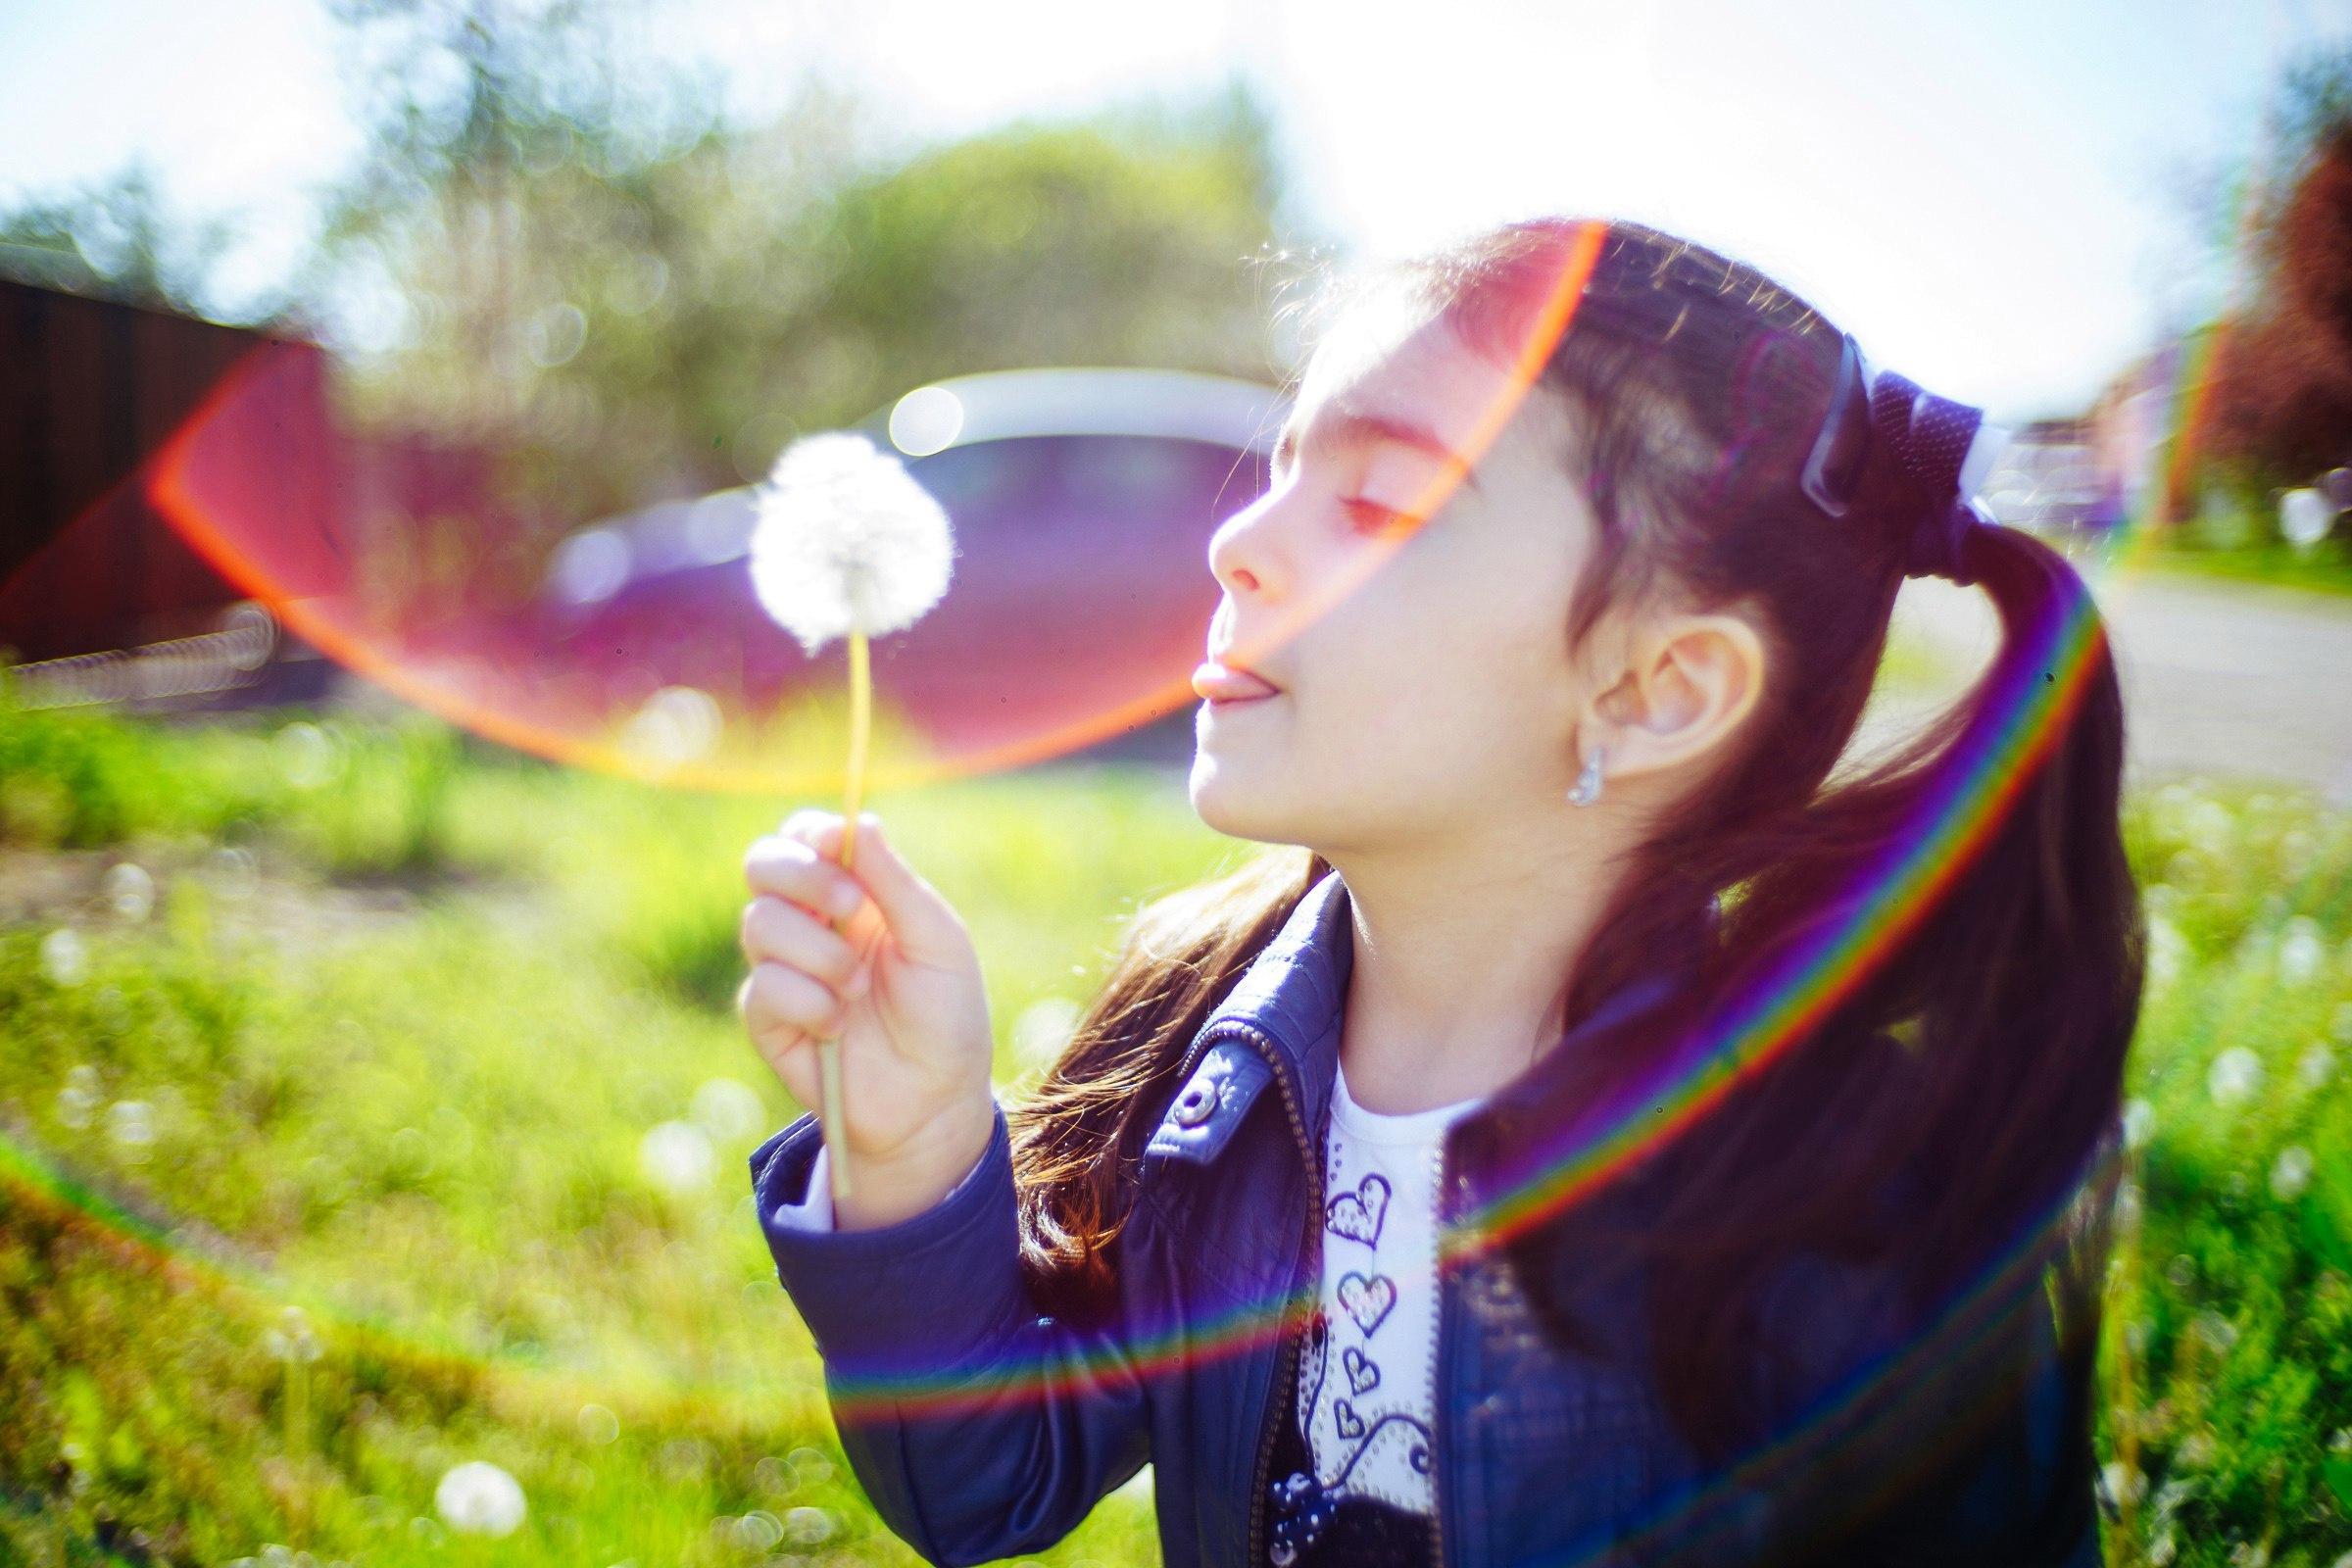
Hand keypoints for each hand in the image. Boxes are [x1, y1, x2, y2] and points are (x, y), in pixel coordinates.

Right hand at [739, 811, 994, 1227]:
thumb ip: (895, 883)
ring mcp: (783, 967)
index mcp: (854, 892)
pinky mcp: (766, 1018)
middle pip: (762, 863)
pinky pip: (762, 987)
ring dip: (820, 954)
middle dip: (802, 876)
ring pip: (760, 924)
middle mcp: (810, 921)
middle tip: (850, 906)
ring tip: (859, 989)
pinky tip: (839, 1028)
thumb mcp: (937, 941)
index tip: (837, 843)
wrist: (932, 1101)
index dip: (812, 832)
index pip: (806, 836)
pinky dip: (809, 1004)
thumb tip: (860, 819)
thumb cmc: (945, 1016)